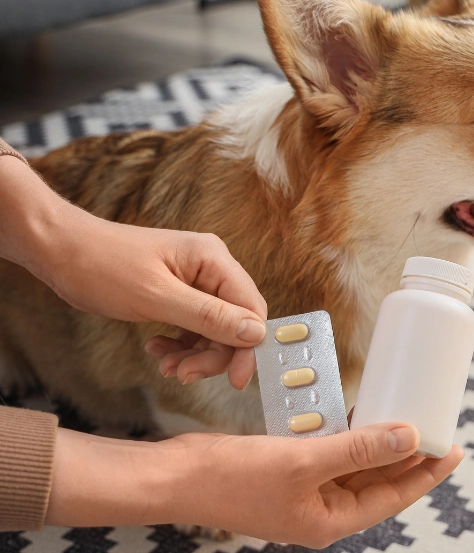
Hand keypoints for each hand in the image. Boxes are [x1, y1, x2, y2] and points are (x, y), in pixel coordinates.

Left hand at [41, 210, 267, 388]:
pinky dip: (180, 344)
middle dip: (213, 354)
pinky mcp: (179, 291)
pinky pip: (194, 325)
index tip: (235, 381)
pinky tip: (157, 350)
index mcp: (213, 260)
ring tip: (166, 367)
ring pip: (214, 328)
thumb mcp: (156, 297)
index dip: (246, 347)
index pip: (251, 309)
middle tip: (183, 375)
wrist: (60, 250)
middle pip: (234, 322)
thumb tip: (256, 333)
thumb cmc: (102, 266)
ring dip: (194, 353)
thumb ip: (208, 316)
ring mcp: (195, 279)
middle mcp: (211, 267)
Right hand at [46, 423, 464, 546]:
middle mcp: (322, 510)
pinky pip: (333, 454)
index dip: (426, 472)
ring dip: (381, 443)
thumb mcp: (305, 461)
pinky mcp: (290, 472)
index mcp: (330, 520)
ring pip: (358, 466)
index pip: (393, 496)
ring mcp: (305, 492)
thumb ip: (359, 449)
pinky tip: (365, 414)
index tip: (455, 448)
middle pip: (380, 482)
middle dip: (410, 456)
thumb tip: (410, 438)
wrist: (174, 476)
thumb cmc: (232, 477)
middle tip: (439, 424)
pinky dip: (351, 436)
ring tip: (410, 416)